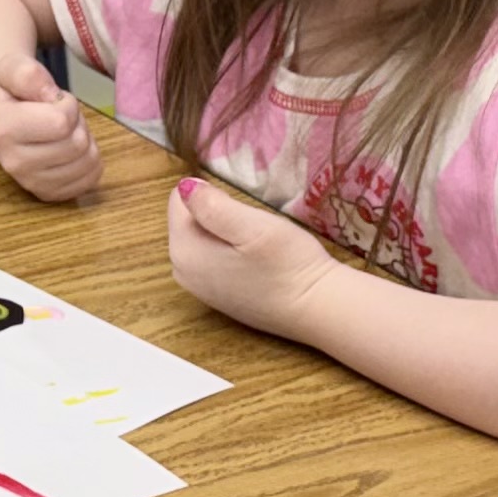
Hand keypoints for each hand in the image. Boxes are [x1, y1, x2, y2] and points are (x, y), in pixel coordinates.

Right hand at [0, 54, 100, 200]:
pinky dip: (89, 159)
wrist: (6, 116)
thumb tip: (49, 95)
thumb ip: (28, 73)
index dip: (66, 104)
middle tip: (59, 116)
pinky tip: (70, 150)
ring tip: (64, 131)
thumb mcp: (14, 68)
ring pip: (88, 160)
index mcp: (5, 132)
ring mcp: (32, 184)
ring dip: (84, 140)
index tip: (52, 100)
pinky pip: (92, 177)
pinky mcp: (50, 194)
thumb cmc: (15, 91)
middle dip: (77, 122)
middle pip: (77, 143)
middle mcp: (15, 164)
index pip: (61, 122)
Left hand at [167, 176, 339, 338]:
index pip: (179, 199)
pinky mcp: (218, 298)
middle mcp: (182, 272)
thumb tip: (184, 186)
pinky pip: (214, 261)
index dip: (212, 195)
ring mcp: (199, 289)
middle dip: (216, 215)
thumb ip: (212, 205)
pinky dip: (231, 254)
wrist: (318, 310)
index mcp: (183, 250)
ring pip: (203, 239)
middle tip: (252, 229)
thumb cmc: (288, 264)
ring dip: (225, 234)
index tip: (241, 211)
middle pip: (188, 221)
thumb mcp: (253, 225)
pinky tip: (257, 263)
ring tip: (256, 246)